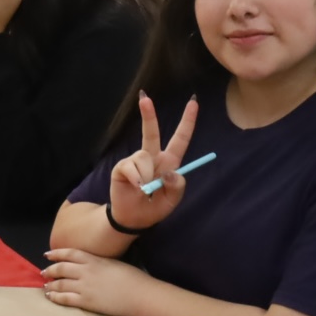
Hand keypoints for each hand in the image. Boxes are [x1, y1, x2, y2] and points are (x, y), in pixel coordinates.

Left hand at [41, 248, 154, 315]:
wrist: (138, 295)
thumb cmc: (132, 278)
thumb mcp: (114, 263)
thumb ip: (99, 262)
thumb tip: (92, 264)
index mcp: (94, 259)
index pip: (69, 253)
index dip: (56, 254)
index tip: (48, 255)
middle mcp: (85, 271)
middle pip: (61, 268)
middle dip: (50, 270)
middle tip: (44, 273)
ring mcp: (84, 287)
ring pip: (60, 284)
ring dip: (50, 285)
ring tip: (45, 287)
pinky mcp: (86, 302)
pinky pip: (65, 298)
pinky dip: (55, 297)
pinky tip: (50, 297)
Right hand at [105, 92, 197, 232]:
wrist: (133, 218)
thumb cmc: (154, 208)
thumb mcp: (172, 201)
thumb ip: (177, 187)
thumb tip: (170, 171)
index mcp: (169, 163)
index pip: (180, 139)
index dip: (187, 121)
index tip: (193, 102)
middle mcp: (153, 158)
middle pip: (151, 133)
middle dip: (148, 115)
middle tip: (144, 97)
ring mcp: (136, 161)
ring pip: (143, 156)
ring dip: (146, 174)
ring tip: (144, 189)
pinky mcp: (122, 167)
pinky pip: (131, 166)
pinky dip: (135, 178)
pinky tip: (136, 187)